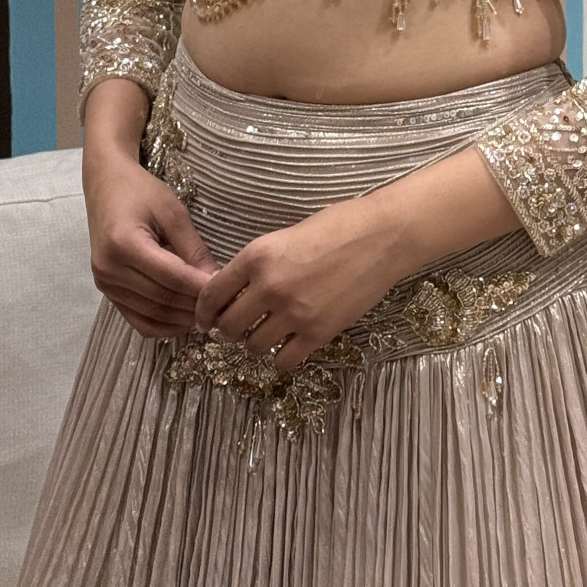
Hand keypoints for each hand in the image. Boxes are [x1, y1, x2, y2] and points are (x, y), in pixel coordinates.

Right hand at [84, 150, 217, 338]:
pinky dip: (162, 325)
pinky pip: (137, 319)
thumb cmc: (140, 191)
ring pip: (151, 314)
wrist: (106, 185)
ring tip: (209, 313)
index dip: (200, 288)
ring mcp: (104, 284)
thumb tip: (216, 281)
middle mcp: (109, 269)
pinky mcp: (106, 292)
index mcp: (123, 243)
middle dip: (195, 305)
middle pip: (161, 299)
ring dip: (181, 319)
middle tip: (224, 306)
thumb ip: (193, 249)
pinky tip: (184, 320)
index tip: (227, 291)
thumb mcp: (173, 212)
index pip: (171, 276)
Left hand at [192, 196, 404, 372]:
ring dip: (254, 344)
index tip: (205, 320)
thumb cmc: (338, 225)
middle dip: (227, 330)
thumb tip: (238, 290)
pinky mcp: (318, 333)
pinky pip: (284, 360)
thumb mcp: (286, 235)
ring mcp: (294, 313)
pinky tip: (288, 345)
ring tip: (265, 335)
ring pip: (253, 347)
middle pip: (228, 326)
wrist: (382, 236)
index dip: (204, 311)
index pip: (212, 294)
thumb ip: (260, 263)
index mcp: (257, 256)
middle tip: (237, 327)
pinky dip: (281, 357)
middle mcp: (269, 286)